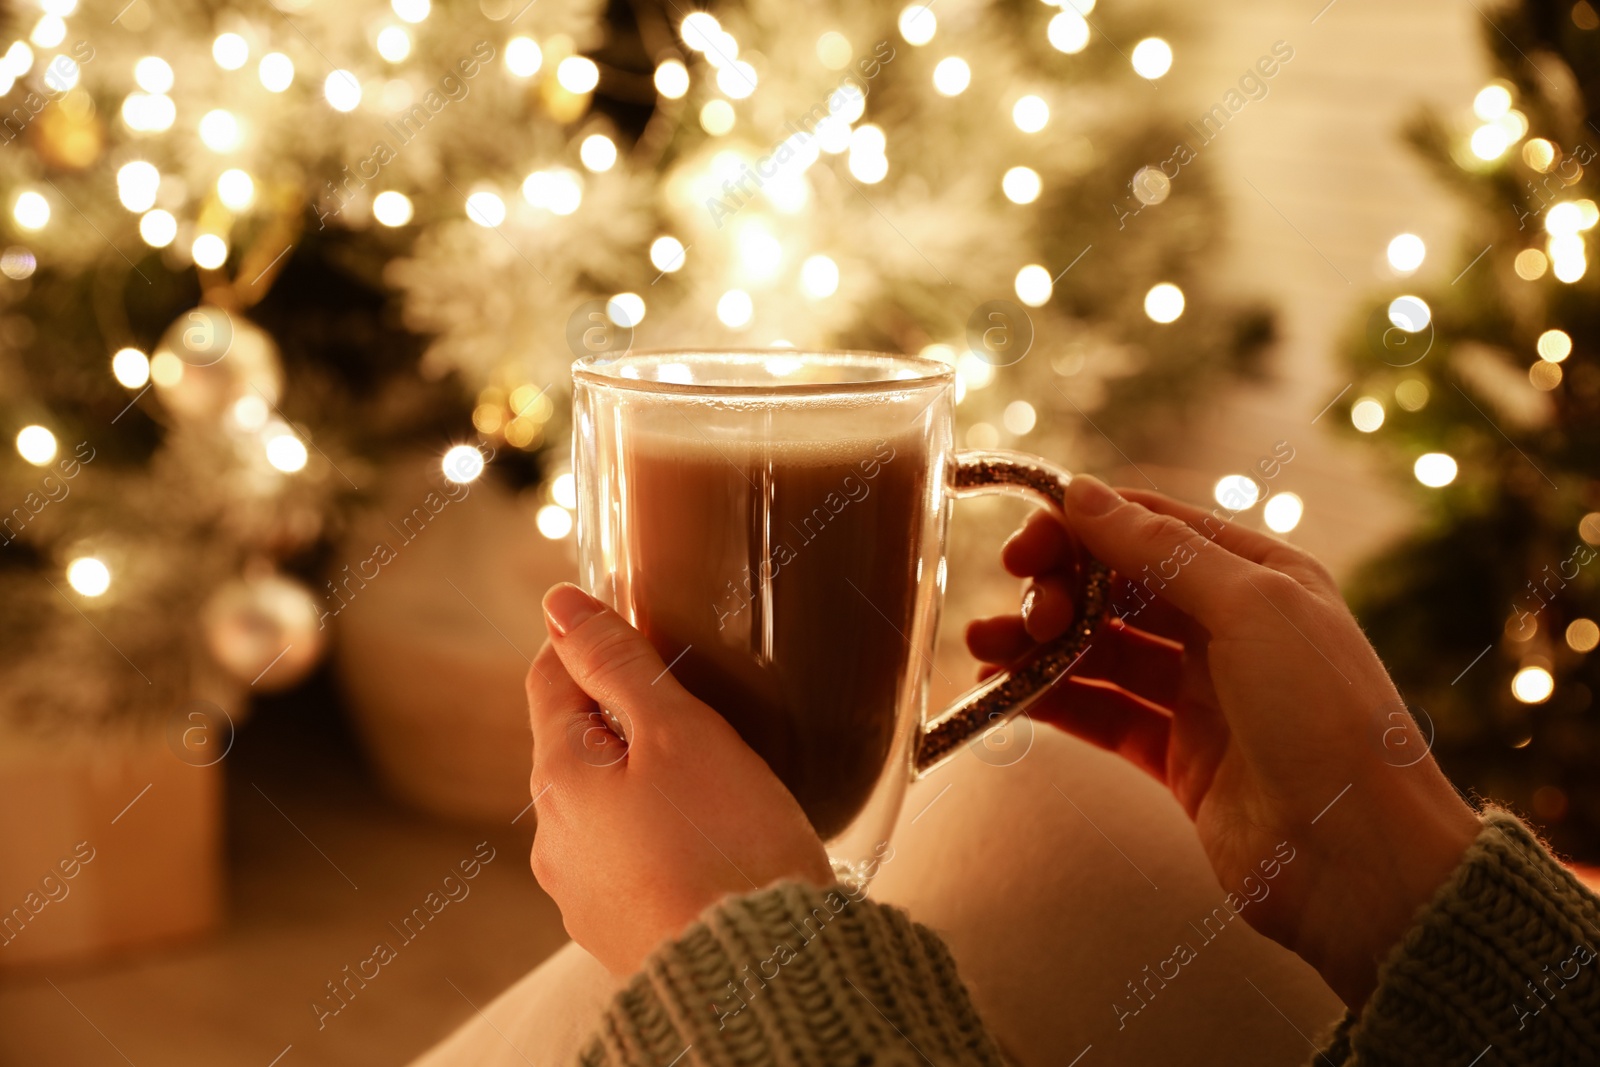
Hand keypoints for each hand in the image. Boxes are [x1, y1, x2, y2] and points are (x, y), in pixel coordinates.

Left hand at [526, 583, 832, 976]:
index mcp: (559, 779)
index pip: (550, 680)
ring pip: (604, 806)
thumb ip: (619, 664)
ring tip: (714, 780)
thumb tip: (560, 606)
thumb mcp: (680, 732)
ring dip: (643, 781)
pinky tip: (711, 840)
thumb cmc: (728, 846)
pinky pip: (630, 859)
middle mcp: (554, 840)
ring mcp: (583, 893)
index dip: (587, 643)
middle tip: (695, 704)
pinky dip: (660, 835)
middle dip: (625, 716)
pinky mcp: (620, 934)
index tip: (635, 629)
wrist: (761, 978)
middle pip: (576, 745)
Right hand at [967, 476, 1479, 1008]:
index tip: (1022, 548)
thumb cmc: (1326, 718)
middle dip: (1057, 592)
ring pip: (1101, 653)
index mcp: (1258, 576)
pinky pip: (1102, 714)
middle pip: (1117, 590)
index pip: (1149, 530)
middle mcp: (1228, 629)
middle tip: (1023, 617)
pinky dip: (1052, 701)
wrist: (1360, 860)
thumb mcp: (1248, 608)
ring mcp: (1201, 696)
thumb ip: (1158, 550)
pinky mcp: (1178, 758)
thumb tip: (1083, 493)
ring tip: (987, 652)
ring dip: (1040, 646)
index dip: (1080, 530)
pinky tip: (1005, 695)